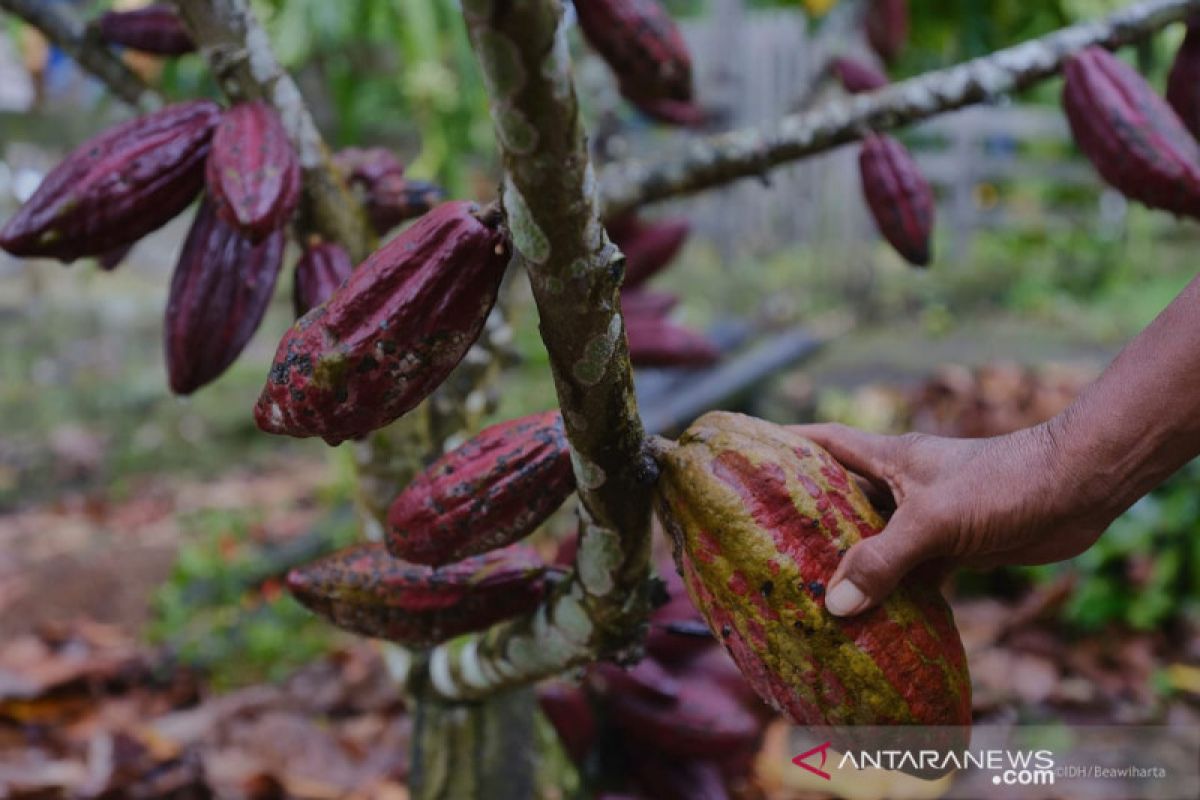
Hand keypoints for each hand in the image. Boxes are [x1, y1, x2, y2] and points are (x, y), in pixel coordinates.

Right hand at [790, 422, 1117, 616]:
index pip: (822, 444)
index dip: (782, 446)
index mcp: (887, 458)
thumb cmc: (1003, 483)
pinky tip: (869, 618)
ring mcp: (926, 515)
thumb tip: (833, 606)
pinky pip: (908, 572)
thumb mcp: (934, 520)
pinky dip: (891, 592)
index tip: (744, 456)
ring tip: (805, 593)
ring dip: (848, 565)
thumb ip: (883, 560)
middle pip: (840, 500)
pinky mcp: (953, 545)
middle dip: (805, 521)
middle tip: (763, 547)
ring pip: (873, 541)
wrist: (1078, 491)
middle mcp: (900, 485)